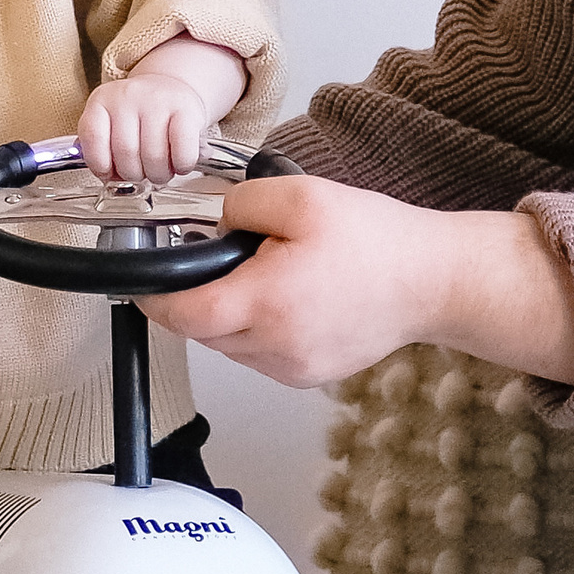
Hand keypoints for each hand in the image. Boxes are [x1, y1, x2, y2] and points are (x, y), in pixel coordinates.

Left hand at [79, 48, 233, 185]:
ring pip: (153, 156)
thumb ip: (103, 151)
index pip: (92, 137)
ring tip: (159, 170)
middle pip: (125, 152)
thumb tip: (110, 179)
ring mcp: (157, 101)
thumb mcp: (111, 125)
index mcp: (101, 101)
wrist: (170, 86)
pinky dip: (181, 166)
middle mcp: (127, 96)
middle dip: (134, 175)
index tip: (111, 173)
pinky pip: (182, 152)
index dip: (101, 164)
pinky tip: (178, 163)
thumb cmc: (139, 116)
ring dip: (158, 174)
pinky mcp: (186, 109)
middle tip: (141, 172)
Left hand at [143, 175, 573, 390]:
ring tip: (258, 272)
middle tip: (210, 257)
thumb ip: (241, 206)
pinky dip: (255, 328)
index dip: (155, 297)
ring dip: (226, 313)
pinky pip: (258, 355)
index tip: (141, 278)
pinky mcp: (308, 376)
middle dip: (195, 296)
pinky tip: (283, 296)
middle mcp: (274, 349)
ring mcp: (292, 369)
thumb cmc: (375, 240)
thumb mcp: (300, 197)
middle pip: (203, 330)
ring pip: (229, 345)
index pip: (184, 314)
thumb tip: (212, 221)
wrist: (432, 281)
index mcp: (266, 304)